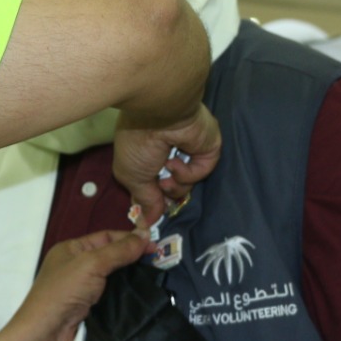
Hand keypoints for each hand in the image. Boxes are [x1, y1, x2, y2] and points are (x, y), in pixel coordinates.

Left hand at [9, 229, 152, 340]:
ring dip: (131, 277)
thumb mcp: (91, 264)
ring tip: (156, 277)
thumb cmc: (63, 293)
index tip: (155, 246)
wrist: (45, 336)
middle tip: (160, 262)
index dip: (130, 239)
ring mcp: (82, 288)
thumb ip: (119, 250)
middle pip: (111, 256)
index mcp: (71, 249)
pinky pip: (111, 295)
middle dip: (133, 257)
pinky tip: (141, 294)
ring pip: (112, 277)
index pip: (106, 237)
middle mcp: (76, 266)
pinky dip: (125, 294)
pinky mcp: (88, 308)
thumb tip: (146, 234)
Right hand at [113, 102, 220, 226]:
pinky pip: (201, 172)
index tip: (149, 212)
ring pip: (187, 184)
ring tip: (165, 172)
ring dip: (175, 184)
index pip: (154, 184)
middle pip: (172, 188)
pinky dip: (187, 173)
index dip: (152, 199)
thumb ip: (144, 200)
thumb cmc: (137, 143)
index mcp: (149, 153)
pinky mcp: (209, 150)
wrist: (160, 118)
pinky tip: (176, 162)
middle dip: (164, 193)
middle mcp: (170, 152)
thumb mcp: (131, 176)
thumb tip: (148, 222)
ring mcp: (191, 151)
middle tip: (159, 187)